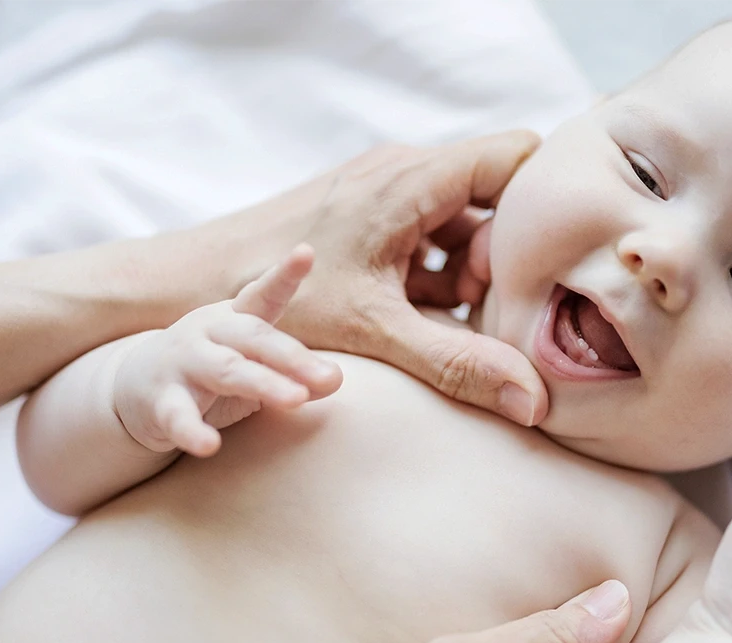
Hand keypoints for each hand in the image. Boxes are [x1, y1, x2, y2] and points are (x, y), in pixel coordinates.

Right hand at [112, 246, 341, 455]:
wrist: (134, 388)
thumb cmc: (211, 372)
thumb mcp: (253, 367)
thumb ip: (294, 372)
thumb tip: (335, 379)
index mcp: (233, 319)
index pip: (262, 295)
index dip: (284, 275)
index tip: (305, 252)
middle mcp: (207, 333)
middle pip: (253, 338)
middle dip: (293, 357)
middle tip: (330, 377)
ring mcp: (182, 364)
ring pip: (225, 371)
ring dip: (263, 383)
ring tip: (297, 399)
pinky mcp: (161, 402)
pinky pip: (178, 416)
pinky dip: (192, 431)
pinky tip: (209, 445)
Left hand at [171, 131, 548, 425]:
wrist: (196, 281)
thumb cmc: (278, 295)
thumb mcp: (378, 332)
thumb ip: (459, 364)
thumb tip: (530, 400)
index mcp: (414, 178)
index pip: (518, 154)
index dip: (536, 206)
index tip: (522, 266)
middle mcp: (405, 170)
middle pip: (495, 191)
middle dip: (499, 252)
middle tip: (476, 304)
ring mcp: (386, 189)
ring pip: (463, 217)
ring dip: (467, 268)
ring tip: (440, 315)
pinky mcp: (370, 214)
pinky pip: (429, 232)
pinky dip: (435, 272)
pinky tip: (412, 313)